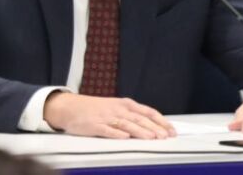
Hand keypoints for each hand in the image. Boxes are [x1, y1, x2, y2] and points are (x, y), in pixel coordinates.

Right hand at [44, 92, 176, 138]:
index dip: (161, 121)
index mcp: (126, 104)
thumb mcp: (117, 108)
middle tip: (165, 137)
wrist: (71, 107)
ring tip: (151, 138)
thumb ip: (133, 116)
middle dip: (154, 128)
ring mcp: (106, 117)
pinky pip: (107, 130)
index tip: (171, 130)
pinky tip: (125, 138)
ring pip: (127, 124)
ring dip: (140, 131)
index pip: (148, 112)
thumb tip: (153, 127)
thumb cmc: (96, 109)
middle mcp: (119, 109)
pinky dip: (116, 133)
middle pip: (140, 119)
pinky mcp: (94, 125)